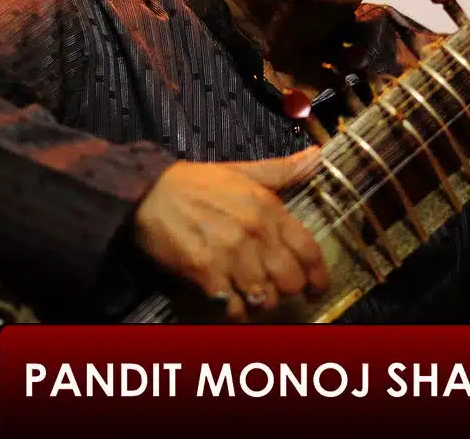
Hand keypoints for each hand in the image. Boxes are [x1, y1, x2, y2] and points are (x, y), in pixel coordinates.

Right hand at [133, 147, 327, 320]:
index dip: (318, 275)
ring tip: (253, 296)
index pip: (308, 249)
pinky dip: (235, 313)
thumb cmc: (199, 182)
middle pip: (290, 280)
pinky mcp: (205, 272)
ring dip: (261, 302)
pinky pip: (233, 308)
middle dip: (288, 290)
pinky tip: (231, 304)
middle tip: (278, 290)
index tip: (318, 287)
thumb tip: (318, 156)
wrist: (150, 191)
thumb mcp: (244, 171)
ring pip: (265, 298)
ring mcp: (231, 254)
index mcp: (268, 207)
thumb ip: (283, 170)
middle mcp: (255, 232)